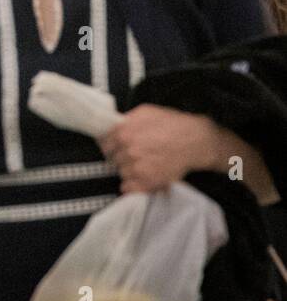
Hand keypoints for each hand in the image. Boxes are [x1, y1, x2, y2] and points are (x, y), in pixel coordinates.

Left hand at [99, 104, 213, 193]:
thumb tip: (114, 125)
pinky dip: (131, 186)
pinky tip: (140, 179)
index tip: (116, 147)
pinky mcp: (147, 182)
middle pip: (112, 159)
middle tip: (134, 155)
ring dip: (128, 170)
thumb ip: (126, 120)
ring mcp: (136, 167)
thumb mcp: (145, 112)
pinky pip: (128, 188)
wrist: (196, 141)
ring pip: (121, 172)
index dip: (111, 145)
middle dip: (120, 157)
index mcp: (123, 133)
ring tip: (142, 165)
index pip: (103, 144)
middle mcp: (127, 150)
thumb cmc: (172, 124)